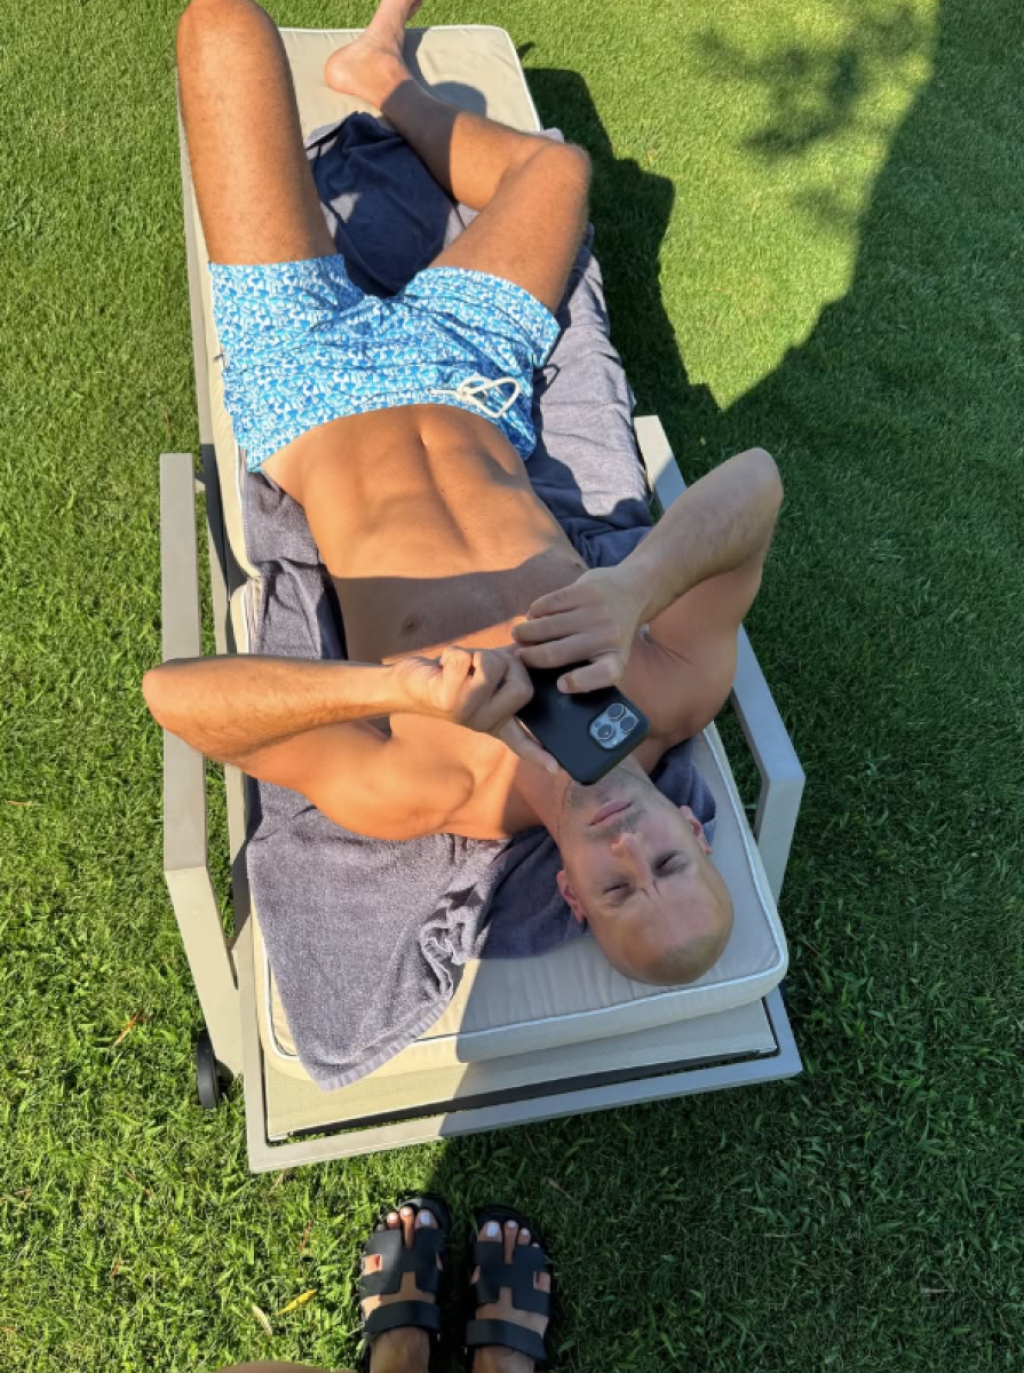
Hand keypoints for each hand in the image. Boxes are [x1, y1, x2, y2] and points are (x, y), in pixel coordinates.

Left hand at [391, 645, 558, 771]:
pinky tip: (443, 666)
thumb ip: (510, 666)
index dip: (541, 753)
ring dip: (477, 654)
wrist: (404, 684)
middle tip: (483, 664)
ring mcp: (468, 713)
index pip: (524, 740)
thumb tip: (531, 651)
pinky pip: (466, 660)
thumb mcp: (484, 674)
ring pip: (494, 667)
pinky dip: (454, 653)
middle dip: (506, 662)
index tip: (558, 769)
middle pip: (524, 687)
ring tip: (461, 666)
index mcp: (497, 719)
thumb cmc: (448, 675)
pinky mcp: (448, 701)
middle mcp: (486, 721)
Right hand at [511, 567, 644, 691]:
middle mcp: (608, 636)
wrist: (632, 590)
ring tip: (519, 635)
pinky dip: (534, 612)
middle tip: (518, 656)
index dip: (579, 682)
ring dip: (524, 633)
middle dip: (529, 657)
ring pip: (546, 627)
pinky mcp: (584, 591)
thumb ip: (588, 667)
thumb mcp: (610, 653)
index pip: (604, 674)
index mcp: (616, 658)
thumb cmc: (610, 632)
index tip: (560, 684)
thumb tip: (544, 678)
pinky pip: (546, 605)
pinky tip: (533, 616)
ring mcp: (596, 612)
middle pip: (557, 653)